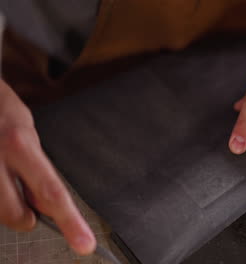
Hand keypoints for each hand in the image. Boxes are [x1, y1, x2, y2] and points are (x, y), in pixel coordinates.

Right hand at [0, 80, 95, 254]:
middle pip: (16, 215)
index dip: (70, 221)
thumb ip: (35, 167)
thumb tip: (45, 204)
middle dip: (25, 218)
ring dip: (4, 204)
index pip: (51, 192)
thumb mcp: (25, 131)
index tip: (84, 244)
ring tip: (4, 177)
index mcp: (19, 144)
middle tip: (27, 203)